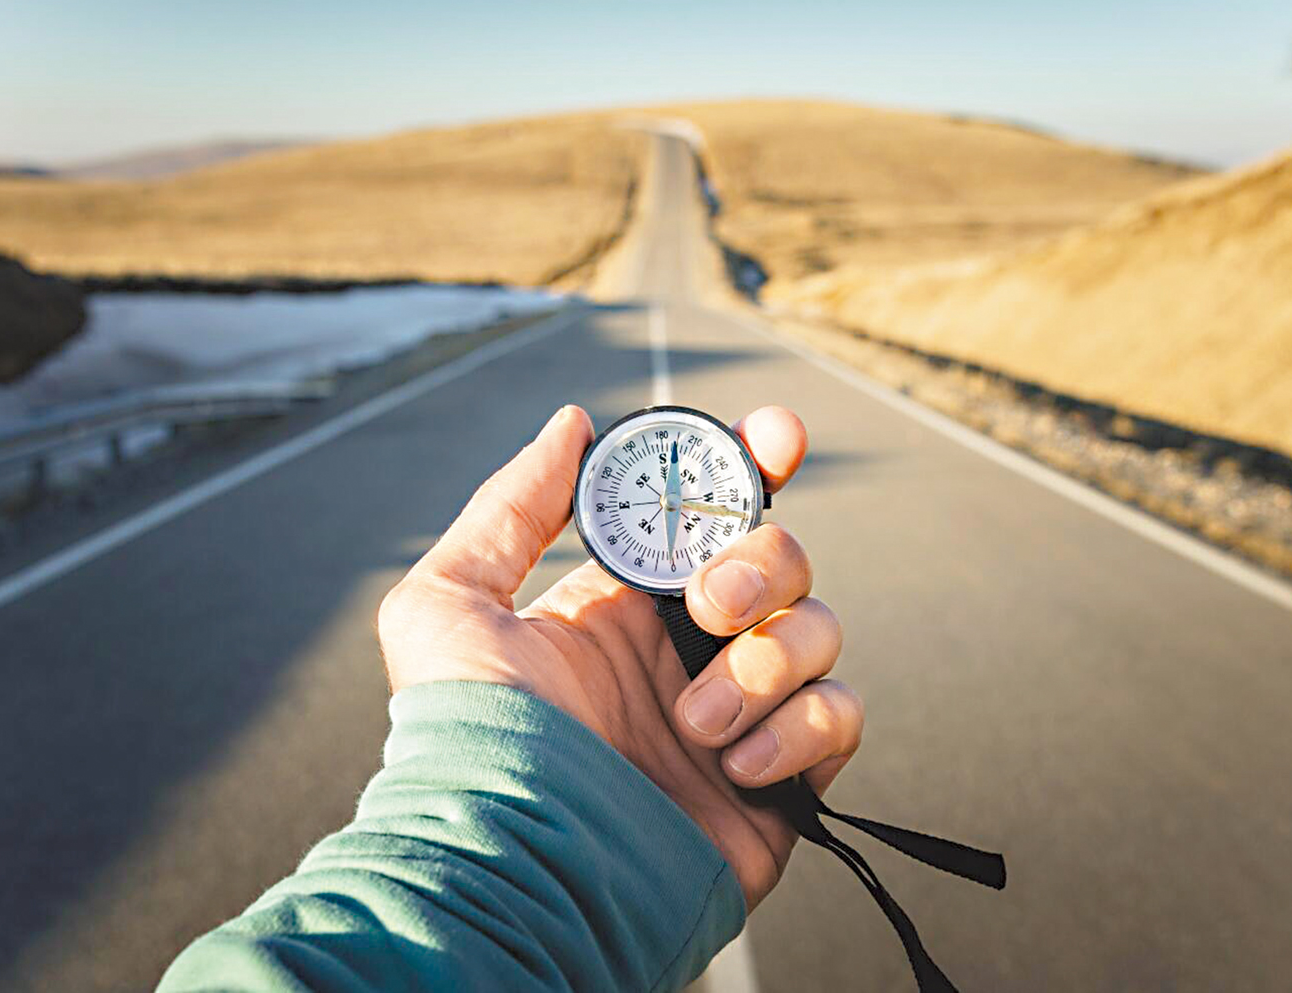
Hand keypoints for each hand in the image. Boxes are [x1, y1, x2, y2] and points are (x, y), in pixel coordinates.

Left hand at [377, 405, 862, 907]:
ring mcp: (740, 714)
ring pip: (820, 631)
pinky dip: (800, 729)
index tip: (774, 436)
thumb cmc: (468, 742)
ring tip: (694, 723)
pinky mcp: (780, 780)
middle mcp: (689, 650)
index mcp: (628, 603)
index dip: (754, 464)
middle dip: (759, 567)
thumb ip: (511, 506)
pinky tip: (735, 766)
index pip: (711, 514)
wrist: (516, 865)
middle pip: (783, 560)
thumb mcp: (450, 604)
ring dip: (763, 663)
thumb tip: (573, 426)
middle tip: (705, 609)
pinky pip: (840, 717)